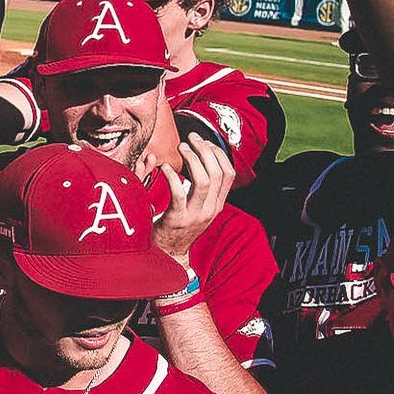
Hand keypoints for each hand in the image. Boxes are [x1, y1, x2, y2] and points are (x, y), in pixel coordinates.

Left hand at [153, 136, 234, 264]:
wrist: (169, 254)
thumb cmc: (178, 226)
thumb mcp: (197, 207)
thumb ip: (200, 188)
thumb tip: (200, 163)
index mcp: (217, 204)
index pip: (228, 174)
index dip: (219, 154)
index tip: (206, 142)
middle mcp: (211, 209)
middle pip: (217, 173)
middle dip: (205, 151)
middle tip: (191, 139)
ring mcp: (195, 215)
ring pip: (202, 181)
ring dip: (192, 159)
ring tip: (180, 148)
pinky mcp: (177, 219)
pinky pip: (179, 194)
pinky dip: (172, 176)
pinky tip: (164, 168)